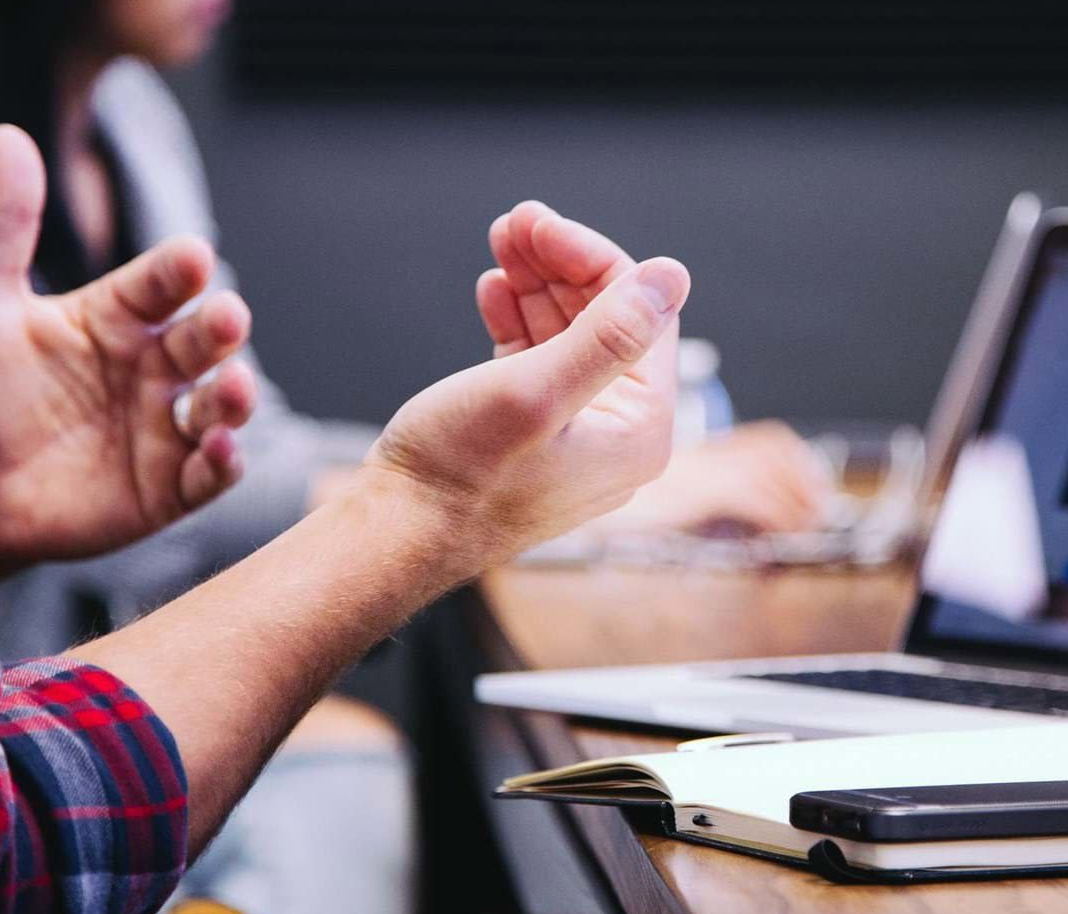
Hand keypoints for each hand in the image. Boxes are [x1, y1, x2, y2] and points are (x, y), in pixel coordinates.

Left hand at [0, 125, 256, 607]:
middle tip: (227, 317)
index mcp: (117, 318)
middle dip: (221, 329)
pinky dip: (223, 462)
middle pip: (203, 341)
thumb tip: (7, 132)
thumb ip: (6, 224)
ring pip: (221, 405)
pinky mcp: (168, 488)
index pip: (161, 284)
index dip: (178, 271)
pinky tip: (218, 449)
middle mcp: (151, 369)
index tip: (192, 257)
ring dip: (235, 397)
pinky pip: (210, 474)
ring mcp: (164, 429)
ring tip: (233, 388)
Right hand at [477, 203, 829, 536]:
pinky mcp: (533, 436)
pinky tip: (493, 291)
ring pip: (569, 337)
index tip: (539, 223)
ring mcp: (576, 436)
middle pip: (606, 322)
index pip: (641, 316)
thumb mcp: (536, 392)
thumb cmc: (460, 476)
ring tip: (501, 245)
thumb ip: (608, 335)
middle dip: (561, 266)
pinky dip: (518, 322)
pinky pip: (539, 363)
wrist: (396, 536)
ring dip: (536, 286)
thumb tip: (671, 277)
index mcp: (640, 430)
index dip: (592, 259)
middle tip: (515, 222)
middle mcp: (618, 436)